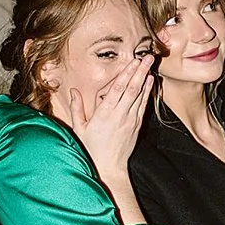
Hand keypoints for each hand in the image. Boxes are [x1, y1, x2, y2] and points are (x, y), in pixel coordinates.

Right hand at [67, 53, 154, 180]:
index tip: (132, 62)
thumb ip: (77, 108)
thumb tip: (73, 91)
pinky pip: (143, 105)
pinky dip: (147, 92)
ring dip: (145, 79)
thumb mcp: (79, 128)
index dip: (126, 74)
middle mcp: (120, 115)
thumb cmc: (92, 148)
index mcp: (104, 114)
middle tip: (147, 57)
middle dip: (140, 71)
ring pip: (140, 96)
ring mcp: (131, 120)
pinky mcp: (137, 125)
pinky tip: (150, 82)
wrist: (109, 167)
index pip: (118, 90)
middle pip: (132, 89)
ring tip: (150, 64)